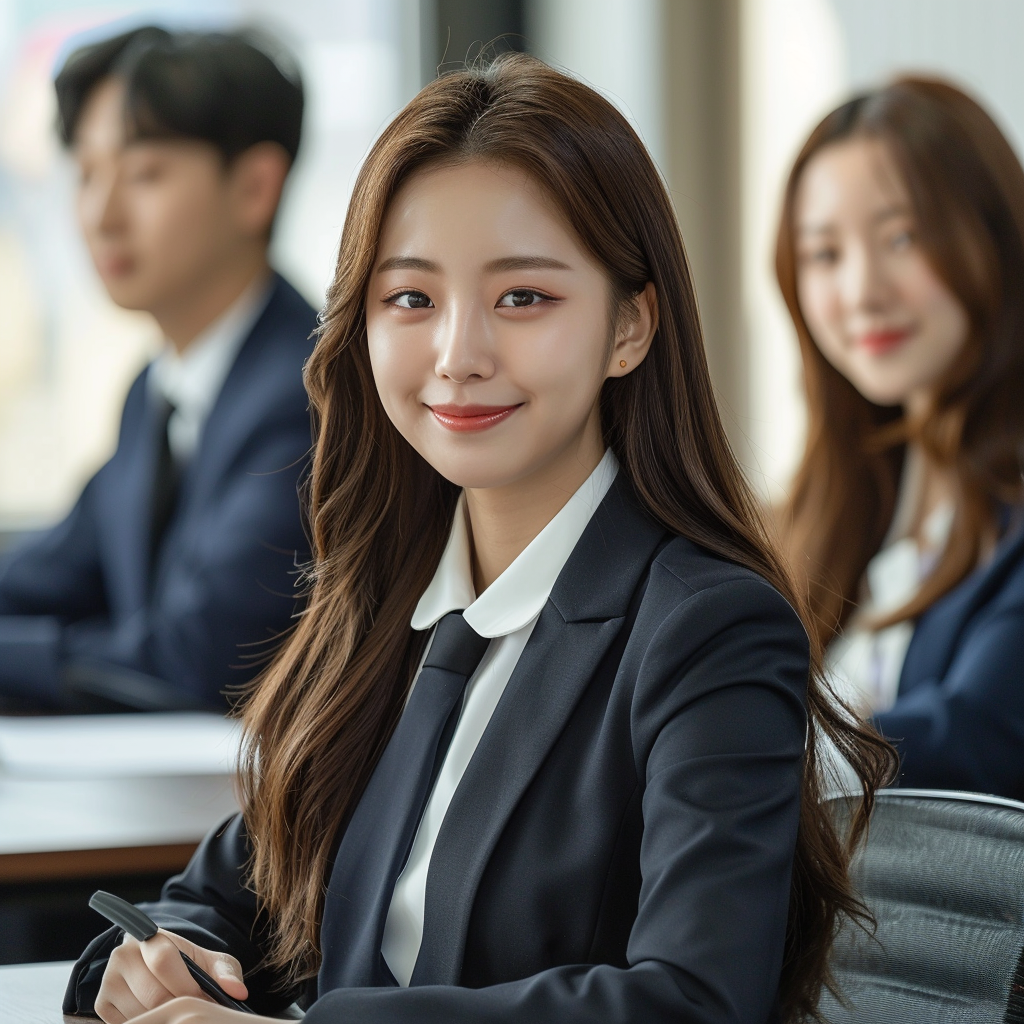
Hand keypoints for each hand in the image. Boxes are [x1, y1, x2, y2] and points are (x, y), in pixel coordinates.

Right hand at [95, 929, 249, 1023]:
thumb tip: (237, 992)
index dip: (186, 985)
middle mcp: (123, 955)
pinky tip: (160, 1016)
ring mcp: (108, 980)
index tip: (202, 998)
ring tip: (177, 1012)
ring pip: (140, 1013)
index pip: (163, 960)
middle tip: (192, 1010)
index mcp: (151, 937)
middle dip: (178, 1007)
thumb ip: (226, 973)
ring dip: (164, 1019)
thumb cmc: (190, 965)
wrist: (162, 967)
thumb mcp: (212, 962)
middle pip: (152, 993)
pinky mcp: (101, 1004)